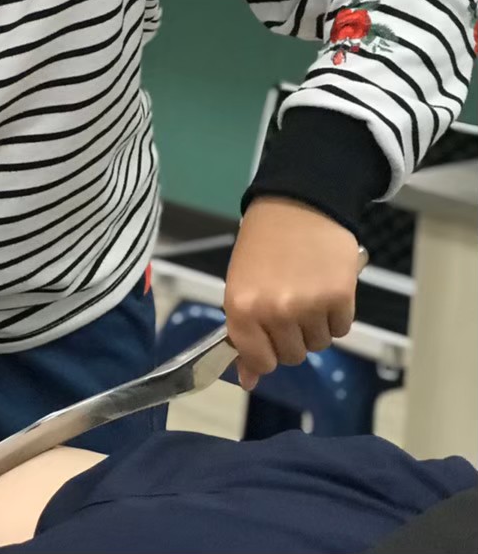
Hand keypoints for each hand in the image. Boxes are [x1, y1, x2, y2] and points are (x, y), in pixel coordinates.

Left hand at [224, 197, 362, 390]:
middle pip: (293, 356)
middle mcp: (275, 311)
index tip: (268, 340)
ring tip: (306, 289)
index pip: (260, 361)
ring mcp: (308, 306)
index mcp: (242, 308)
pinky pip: (341, 329)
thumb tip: (248, 381)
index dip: (265, 354)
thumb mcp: (242, 285)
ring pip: (318, 344)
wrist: (297, 202)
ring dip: (315, 325)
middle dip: (291, 336)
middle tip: (288, 302)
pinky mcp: (339, 298)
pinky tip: (324, 286)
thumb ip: (244, 333)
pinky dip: (336, 314)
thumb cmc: (264, 243)